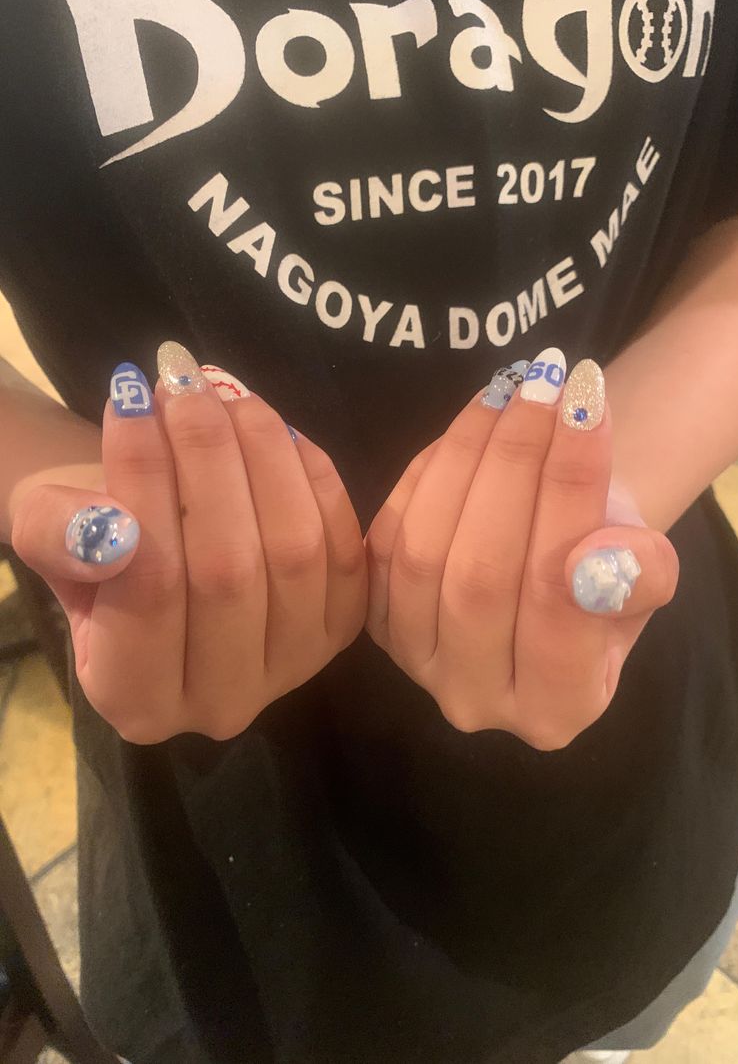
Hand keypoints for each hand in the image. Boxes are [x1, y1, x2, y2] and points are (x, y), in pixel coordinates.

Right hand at [11, 344, 366, 742]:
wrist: (151, 548)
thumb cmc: (93, 543)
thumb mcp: (47, 532)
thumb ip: (57, 536)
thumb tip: (106, 531)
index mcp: (137, 699)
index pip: (148, 587)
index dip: (142, 483)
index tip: (127, 397)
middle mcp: (222, 703)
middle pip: (228, 570)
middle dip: (205, 457)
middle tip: (181, 381)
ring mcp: (294, 668)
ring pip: (294, 551)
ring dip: (262, 455)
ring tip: (225, 394)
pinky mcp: (343, 628)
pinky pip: (342, 543)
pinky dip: (314, 476)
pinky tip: (276, 429)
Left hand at [364, 355, 678, 750]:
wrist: (557, 562)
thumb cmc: (608, 571)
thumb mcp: (647, 573)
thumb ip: (639, 574)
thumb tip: (597, 559)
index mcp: (557, 709)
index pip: (559, 603)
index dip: (571, 498)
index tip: (589, 405)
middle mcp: (476, 702)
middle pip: (480, 576)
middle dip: (514, 465)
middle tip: (544, 383)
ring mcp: (414, 664)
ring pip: (423, 551)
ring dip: (467, 456)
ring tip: (512, 390)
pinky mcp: (375, 620)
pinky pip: (385, 537)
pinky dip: (425, 473)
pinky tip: (471, 424)